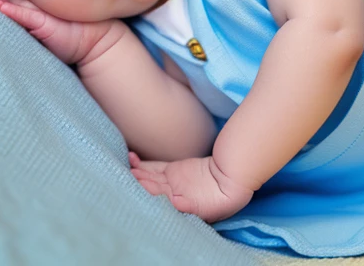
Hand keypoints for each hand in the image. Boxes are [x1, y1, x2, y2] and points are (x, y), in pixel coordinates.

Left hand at [0, 0, 116, 65]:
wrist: (99, 41)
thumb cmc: (76, 37)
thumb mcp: (50, 31)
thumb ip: (34, 24)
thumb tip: (15, 19)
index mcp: (33, 8)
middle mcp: (34, 7)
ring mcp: (39, 13)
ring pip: (9, 0)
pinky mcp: (44, 23)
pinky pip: (23, 16)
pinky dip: (9, 10)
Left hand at [129, 152, 253, 221]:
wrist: (236, 177)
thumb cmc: (230, 195)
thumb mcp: (219, 204)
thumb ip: (195, 205)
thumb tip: (176, 204)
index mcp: (182, 206)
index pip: (162, 199)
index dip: (151, 192)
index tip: (141, 184)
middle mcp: (173, 196)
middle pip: (152, 189)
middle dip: (139, 182)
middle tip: (129, 173)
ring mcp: (171, 183)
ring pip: (149, 177)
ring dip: (137, 173)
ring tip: (128, 165)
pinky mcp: (171, 171)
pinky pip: (153, 167)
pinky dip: (142, 164)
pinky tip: (132, 158)